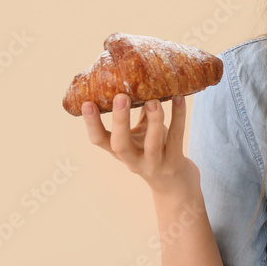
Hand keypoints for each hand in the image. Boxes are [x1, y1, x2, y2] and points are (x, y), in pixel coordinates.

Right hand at [81, 93, 198, 194]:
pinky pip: (177, 137)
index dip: (91, 124)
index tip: (87, 103)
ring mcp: (155, 163)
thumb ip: (136, 113)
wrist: (176, 184)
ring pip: (152, 144)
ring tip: (154, 100)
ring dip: (154, 120)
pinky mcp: (175, 162)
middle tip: (121, 97)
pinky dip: (178, 116)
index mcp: (120, 152)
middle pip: (121, 145)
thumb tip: (130, 80)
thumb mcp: (140, 135)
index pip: (99, 140)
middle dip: (120, 121)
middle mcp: (134, 161)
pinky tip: (179, 98)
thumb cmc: (156, 151)